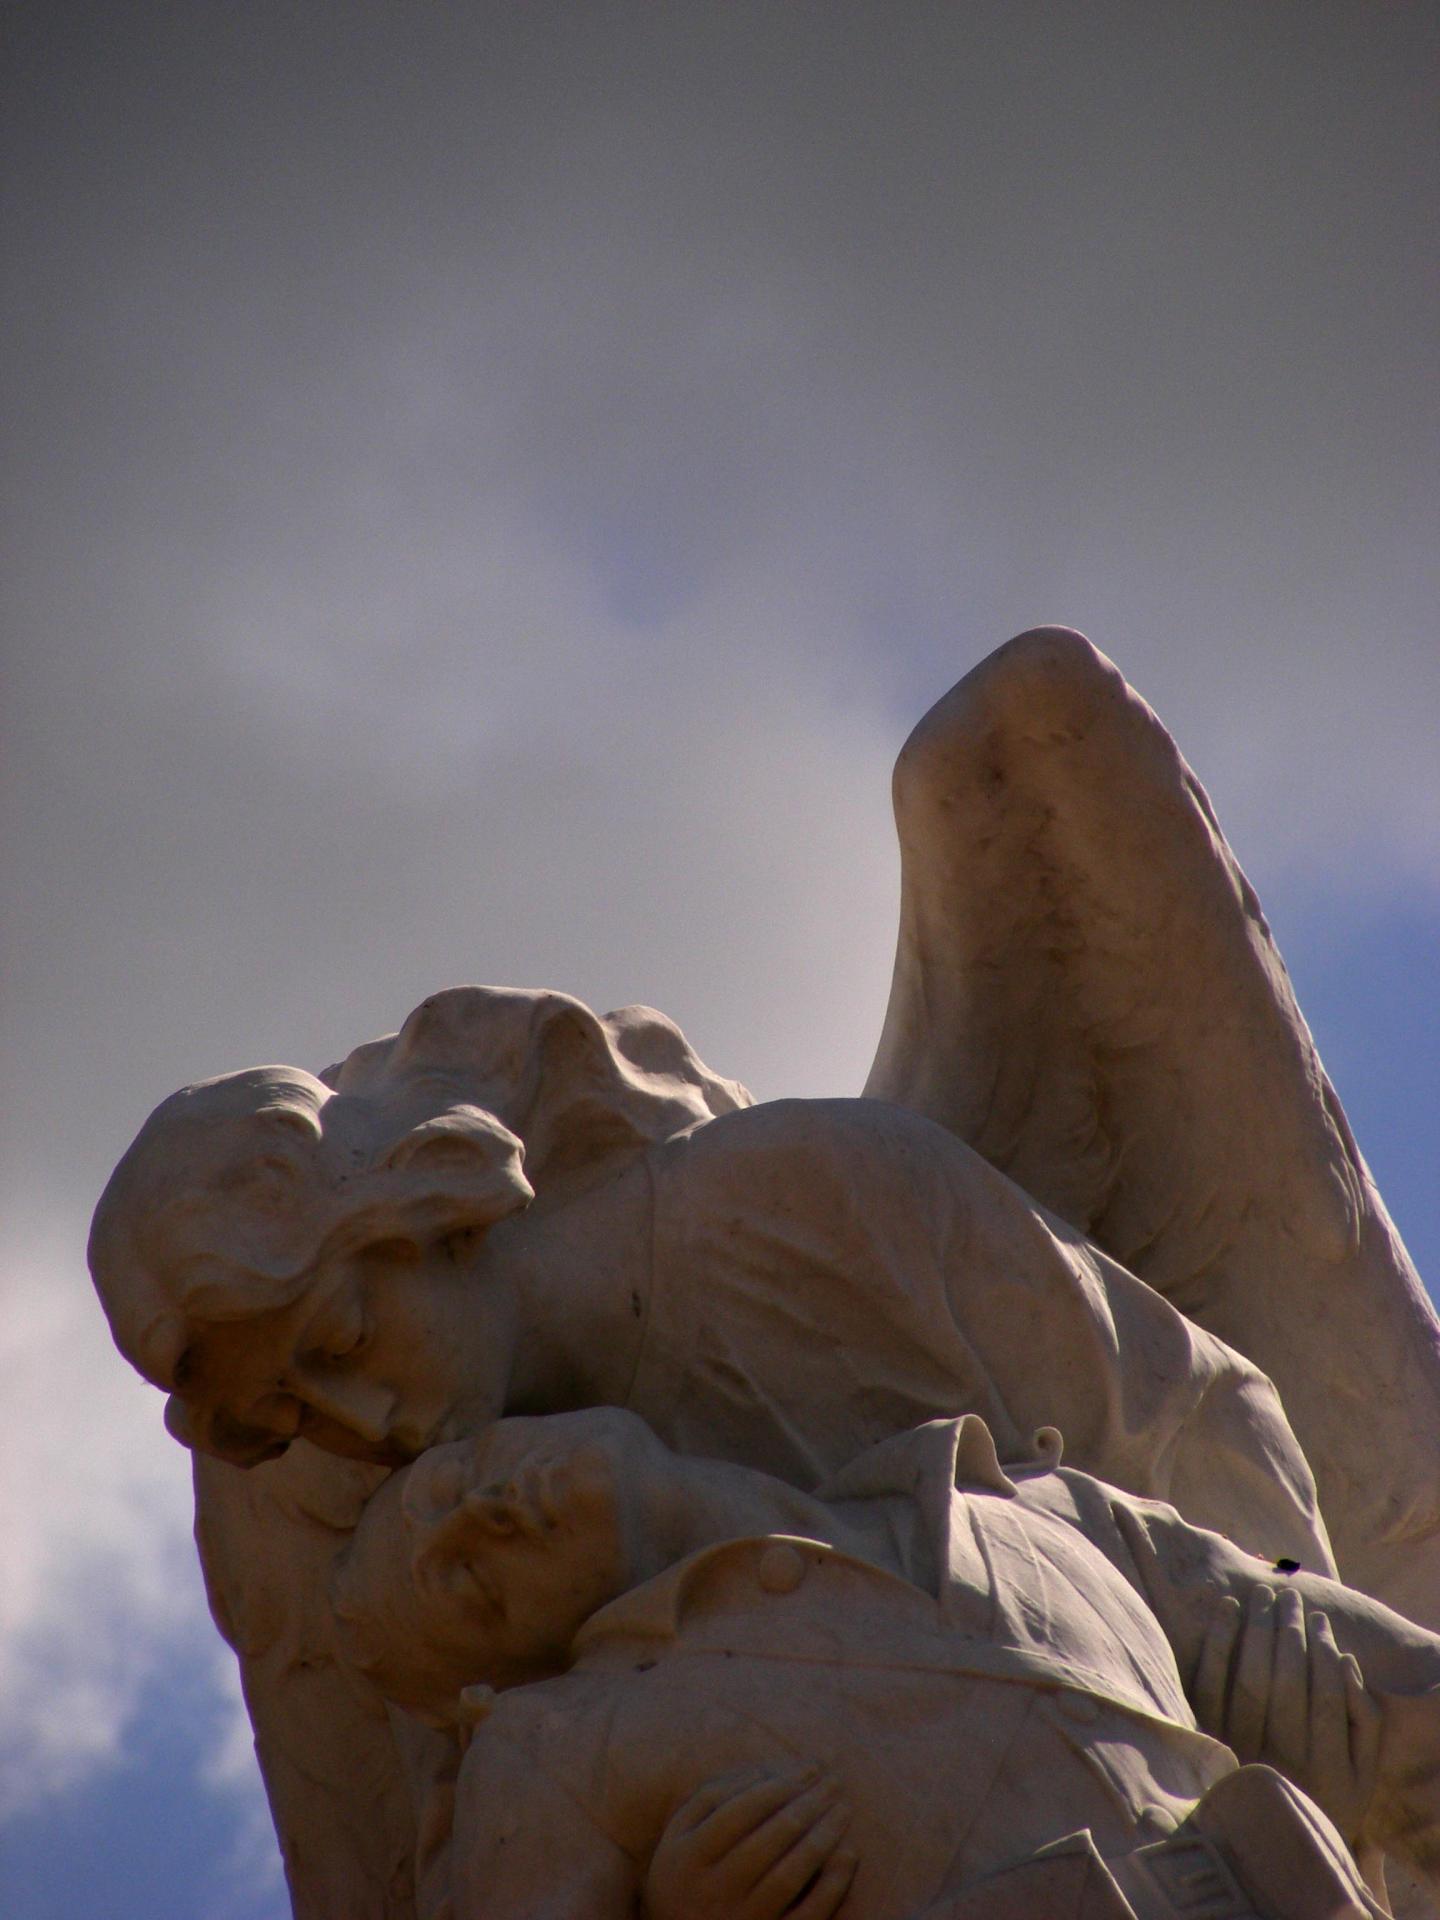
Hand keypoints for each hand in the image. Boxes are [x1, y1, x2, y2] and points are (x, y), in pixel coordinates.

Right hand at [642, 1766, 856, 1919]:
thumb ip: (712, 1796)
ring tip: (843, 1810)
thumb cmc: (688, 1871)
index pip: (738, 1812)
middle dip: (806, 1805)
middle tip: (835, 1782)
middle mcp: (712, 1892)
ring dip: (822, 1839)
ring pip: (788, 1877)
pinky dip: (831, 1887)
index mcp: (687, 1858)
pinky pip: (806, 1917)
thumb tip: (760, 1772)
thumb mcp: (681, 1833)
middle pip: (768, 1841)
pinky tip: (847, 1854)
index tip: (809, 1768)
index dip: (776, 1787)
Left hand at [1190, 1583, 1380, 1844]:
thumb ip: (1365, 1720)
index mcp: (1325, 1772)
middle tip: (1290, 1596)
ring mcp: (1237, 1753)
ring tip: (1263, 1595)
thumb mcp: (1361, 1771)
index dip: (1323, 1652)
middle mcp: (1280, 1764)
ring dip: (1256, 1629)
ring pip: (1247, 1680)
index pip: (1325, 1698)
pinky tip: (1227, 1608)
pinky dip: (1217, 1641)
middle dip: (1289, 1632)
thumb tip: (1345, 1659)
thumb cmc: (1323, 1791)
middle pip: (1285, 1684)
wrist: (1264, 1833)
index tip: (1322, 1619)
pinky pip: (1206, 1682)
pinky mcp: (1203, 1740)